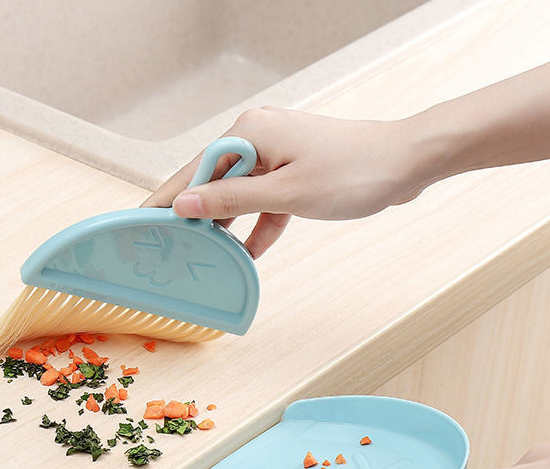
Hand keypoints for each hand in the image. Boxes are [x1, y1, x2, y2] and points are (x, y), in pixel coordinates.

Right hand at [142, 107, 427, 257]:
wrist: (406, 163)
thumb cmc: (352, 172)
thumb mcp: (285, 194)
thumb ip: (232, 201)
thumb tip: (186, 206)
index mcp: (249, 132)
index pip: (194, 170)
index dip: (168, 200)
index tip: (143, 223)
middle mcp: (259, 135)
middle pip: (215, 180)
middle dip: (198, 216)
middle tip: (175, 248)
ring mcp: (278, 152)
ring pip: (241, 192)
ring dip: (231, 225)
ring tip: (210, 256)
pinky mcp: (296, 168)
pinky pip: (267, 198)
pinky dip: (261, 224)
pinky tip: (253, 253)